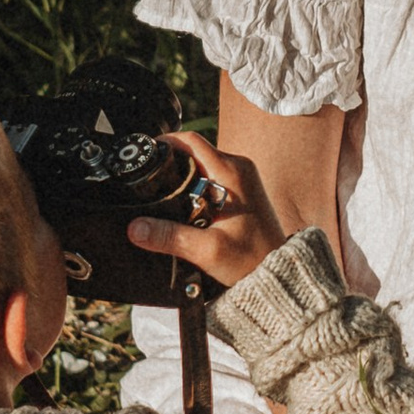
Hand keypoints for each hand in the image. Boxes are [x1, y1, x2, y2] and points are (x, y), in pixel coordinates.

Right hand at [126, 130, 283, 289]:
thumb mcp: (207, 250)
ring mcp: (241, 178)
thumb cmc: (251, 259)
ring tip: (159, 195)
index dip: (164, 142)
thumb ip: (170, 236)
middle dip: (168, 163)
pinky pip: (210, 178)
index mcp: (232, 172)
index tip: (144, 153)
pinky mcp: (240, 190)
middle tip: (146, 180)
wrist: (278, 271)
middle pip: (193, 152)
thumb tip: (135, 227)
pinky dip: (192, 186)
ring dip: (180, 177)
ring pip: (201, 165)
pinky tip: (180, 206)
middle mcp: (238, 168)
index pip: (191, 141)